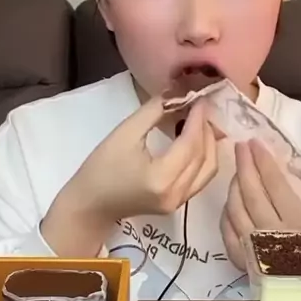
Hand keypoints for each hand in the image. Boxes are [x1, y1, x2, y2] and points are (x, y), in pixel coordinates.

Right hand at [42, 97, 216, 256]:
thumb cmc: (101, 168)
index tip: (199, 98)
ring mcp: (179, 202)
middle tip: (201, 106)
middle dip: (206, 129)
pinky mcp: (178, 204)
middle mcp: (176, 193)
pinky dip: (203, 157)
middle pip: (205, 157)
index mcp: (161, 178)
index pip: (191, 144)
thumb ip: (153, 112)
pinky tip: (195, 140)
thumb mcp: (125, 133)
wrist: (90, 205)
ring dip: (209, 143)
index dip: (198, 119)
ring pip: (209, 169)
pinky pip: (201, 178)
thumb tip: (176, 95)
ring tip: (200, 121)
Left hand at [221, 139, 300, 270]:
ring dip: (234, 188)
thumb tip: (286, 178)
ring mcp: (255, 251)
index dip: (263, 162)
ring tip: (238, 172)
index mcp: (300, 225)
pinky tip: (229, 204)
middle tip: (240, 148)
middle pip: (252, 194)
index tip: (255, 143)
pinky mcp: (244, 265)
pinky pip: (228, 234)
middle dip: (245, 167)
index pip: (275, 185)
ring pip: (236, 211)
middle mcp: (274, 235)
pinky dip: (226, 215)